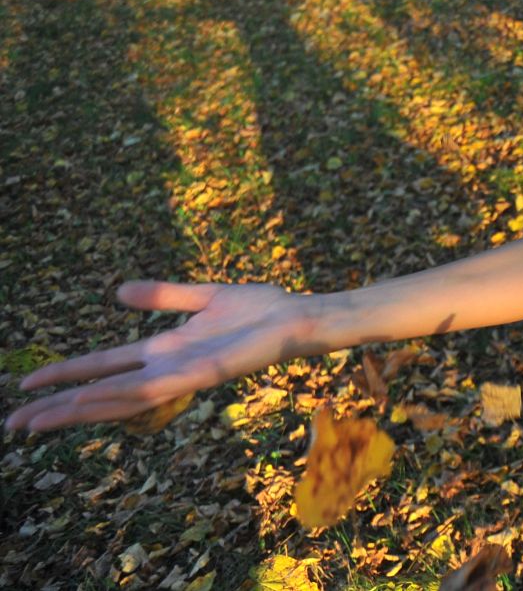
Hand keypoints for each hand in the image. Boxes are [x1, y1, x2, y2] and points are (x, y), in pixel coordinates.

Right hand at [5, 281, 324, 434]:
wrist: (298, 316)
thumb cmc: (260, 310)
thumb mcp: (203, 297)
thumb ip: (162, 296)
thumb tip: (117, 292)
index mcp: (163, 350)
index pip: (102, 368)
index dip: (64, 377)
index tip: (25, 387)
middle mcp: (166, 368)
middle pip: (101, 393)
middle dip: (58, 409)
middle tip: (11, 426)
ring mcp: (182, 375)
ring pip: (119, 399)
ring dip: (80, 409)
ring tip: (39, 421)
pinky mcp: (202, 374)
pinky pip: (154, 389)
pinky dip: (122, 395)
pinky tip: (92, 399)